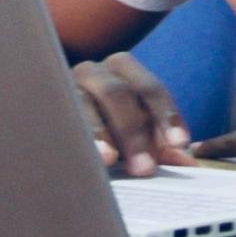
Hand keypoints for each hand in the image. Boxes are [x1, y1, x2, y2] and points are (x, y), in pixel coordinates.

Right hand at [71, 51, 195, 176]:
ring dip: (101, 134)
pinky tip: (84, 155)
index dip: (166, 115)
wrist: (61, 117)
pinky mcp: (47, 103)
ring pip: (86, 104)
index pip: (150, 89)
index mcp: (123, 68)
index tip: (179, 144)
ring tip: (111, 160)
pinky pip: (62, 118)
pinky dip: (76, 137)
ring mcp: (66, 85)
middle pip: (118, 94)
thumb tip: (187, 163)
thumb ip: (161, 145)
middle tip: (145, 168)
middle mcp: (94, 70)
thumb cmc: (107, 124)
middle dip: (133, 131)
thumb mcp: (136, 131)